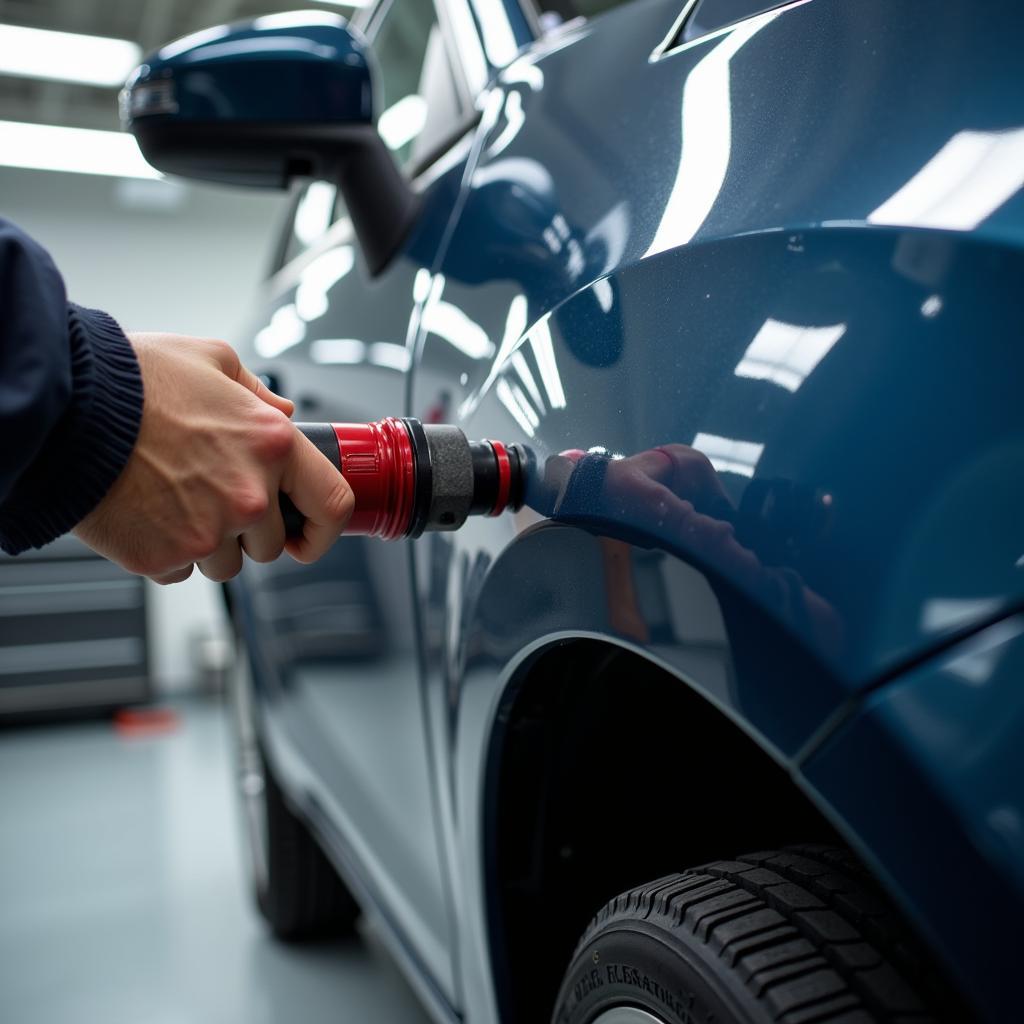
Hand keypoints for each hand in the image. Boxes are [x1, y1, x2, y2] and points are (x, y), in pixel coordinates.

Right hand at [74, 333, 352, 582]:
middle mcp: (250, 494)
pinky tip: (146, 513)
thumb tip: (284, 415)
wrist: (65, 411)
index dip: (325, 529)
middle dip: (247, 531)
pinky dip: (167, 552)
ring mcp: (209, 531)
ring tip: (170, 499)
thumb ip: (258, 393)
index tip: (309, 536)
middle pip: (270, 545)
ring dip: (206, 543)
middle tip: (207, 497)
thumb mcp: (211, 359)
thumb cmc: (132, 382)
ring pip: (226, 565)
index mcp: (273, 445)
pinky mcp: (166, 557)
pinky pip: (181, 571)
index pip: (333, 505)